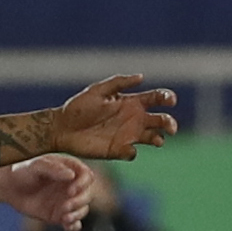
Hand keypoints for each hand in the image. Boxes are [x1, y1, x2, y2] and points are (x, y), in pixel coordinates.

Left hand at [0, 153, 92, 230]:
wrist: (9, 187)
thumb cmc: (22, 172)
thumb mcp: (35, 166)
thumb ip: (53, 168)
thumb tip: (71, 175)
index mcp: (69, 169)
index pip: (87, 176)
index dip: (83, 184)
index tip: (70, 191)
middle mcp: (71, 185)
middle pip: (88, 194)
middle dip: (80, 202)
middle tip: (65, 207)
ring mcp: (67, 200)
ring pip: (83, 209)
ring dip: (77, 214)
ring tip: (64, 218)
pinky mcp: (60, 214)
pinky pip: (74, 222)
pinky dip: (74, 226)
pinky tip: (67, 226)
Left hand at [45, 73, 178, 160]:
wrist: (61, 128)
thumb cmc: (78, 107)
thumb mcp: (98, 90)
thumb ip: (119, 82)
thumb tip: (142, 77)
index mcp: (131, 102)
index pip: (156, 99)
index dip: (167, 98)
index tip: (169, 100)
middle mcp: (133, 119)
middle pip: (160, 120)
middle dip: (170, 123)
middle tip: (170, 127)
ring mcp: (127, 136)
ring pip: (153, 138)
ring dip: (159, 138)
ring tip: (157, 140)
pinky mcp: (118, 150)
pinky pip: (132, 153)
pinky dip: (133, 151)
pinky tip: (126, 148)